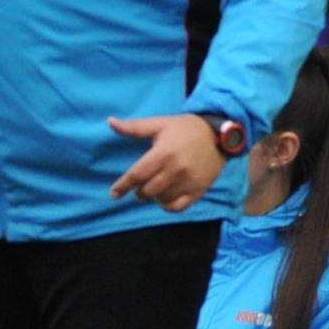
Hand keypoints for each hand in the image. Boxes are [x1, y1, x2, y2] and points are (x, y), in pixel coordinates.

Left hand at [109, 113, 224, 211]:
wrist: (219, 135)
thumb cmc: (185, 128)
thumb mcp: (159, 124)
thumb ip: (134, 127)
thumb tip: (110, 121)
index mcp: (163, 153)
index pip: (137, 175)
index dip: (123, 186)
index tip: (114, 194)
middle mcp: (176, 170)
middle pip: (148, 191)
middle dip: (138, 191)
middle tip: (138, 187)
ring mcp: (189, 182)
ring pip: (162, 200)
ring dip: (153, 197)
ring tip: (153, 189)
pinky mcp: (199, 190)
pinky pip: (178, 207)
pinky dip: (168, 206)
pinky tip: (165, 198)